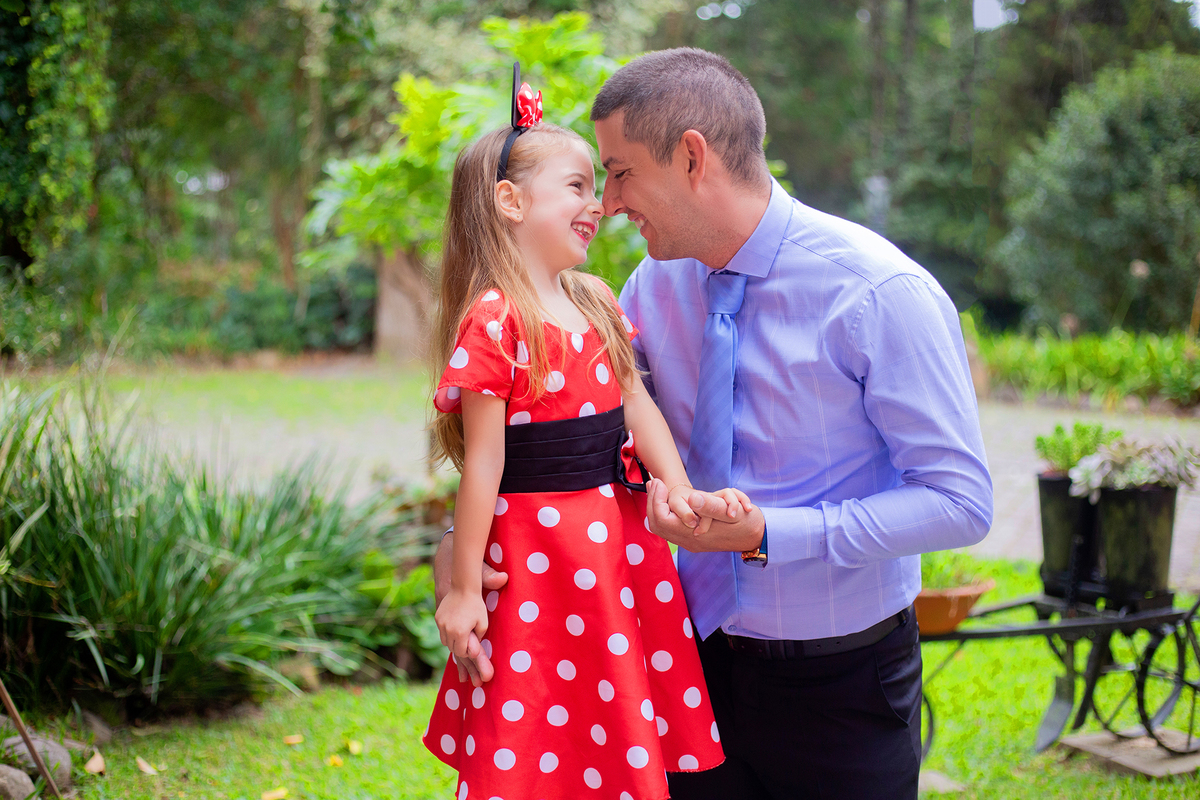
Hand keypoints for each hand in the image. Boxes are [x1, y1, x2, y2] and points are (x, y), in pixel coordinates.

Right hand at [434, 589, 489, 685]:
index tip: (471, 647)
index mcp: (460, 633)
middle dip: (459, 647)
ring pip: (444, 640)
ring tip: (460, 635)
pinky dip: (447, 632)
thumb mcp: (483, 624)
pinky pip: (441, 630)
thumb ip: (478, 639)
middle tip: (466, 642)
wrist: (464, 588)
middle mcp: (448, 630)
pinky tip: (455, 626)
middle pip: (451, 647)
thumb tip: (473, 649)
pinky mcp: (437, 617)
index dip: (467, 652)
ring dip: (452, 641)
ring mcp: (441, 623)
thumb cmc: (476, 606)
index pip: (461, 652)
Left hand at [646, 478, 764, 552]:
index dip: (656, 500)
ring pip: (661, 527)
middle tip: (653, 482)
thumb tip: (691, 498)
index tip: (659, 483)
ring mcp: (691, 542)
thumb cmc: (747, 523)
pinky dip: (664, 513)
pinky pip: (670, 528)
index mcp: (696, 535)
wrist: (758, 538)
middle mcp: (690, 541)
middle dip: (652, 502)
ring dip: (656, 507)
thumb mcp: (732, 511)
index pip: (662, 519)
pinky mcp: (694, 539)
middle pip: (657, 524)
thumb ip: (711, 506)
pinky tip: (665, 499)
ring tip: (656, 487)